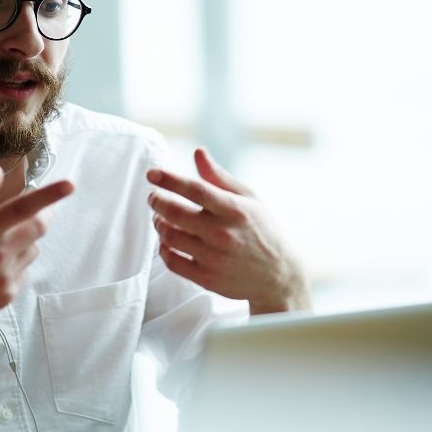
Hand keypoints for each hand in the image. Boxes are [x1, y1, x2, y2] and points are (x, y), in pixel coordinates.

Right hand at [0, 166, 73, 335]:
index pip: (23, 207)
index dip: (49, 195)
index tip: (69, 185)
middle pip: (39, 228)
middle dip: (43, 215)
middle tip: (33, 211)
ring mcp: (5, 277)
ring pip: (33, 249)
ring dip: (24, 241)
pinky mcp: (7, 295)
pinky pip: (24, 270)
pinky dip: (15, 263)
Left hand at [147, 147, 309, 314]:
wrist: (279, 276)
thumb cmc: (262, 231)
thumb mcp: (249, 198)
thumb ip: (220, 176)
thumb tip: (198, 152)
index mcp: (235, 210)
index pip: (195, 190)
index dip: (169, 179)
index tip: (152, 174)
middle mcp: (223, 234)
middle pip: (175, 212)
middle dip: (157, 201)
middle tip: (154, 197)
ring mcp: (214, 258)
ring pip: (169, 237)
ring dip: (159, 223)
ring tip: (160, 218)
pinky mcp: (207, 279)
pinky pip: (172, 261)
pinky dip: (163, 248)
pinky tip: (167, 241)